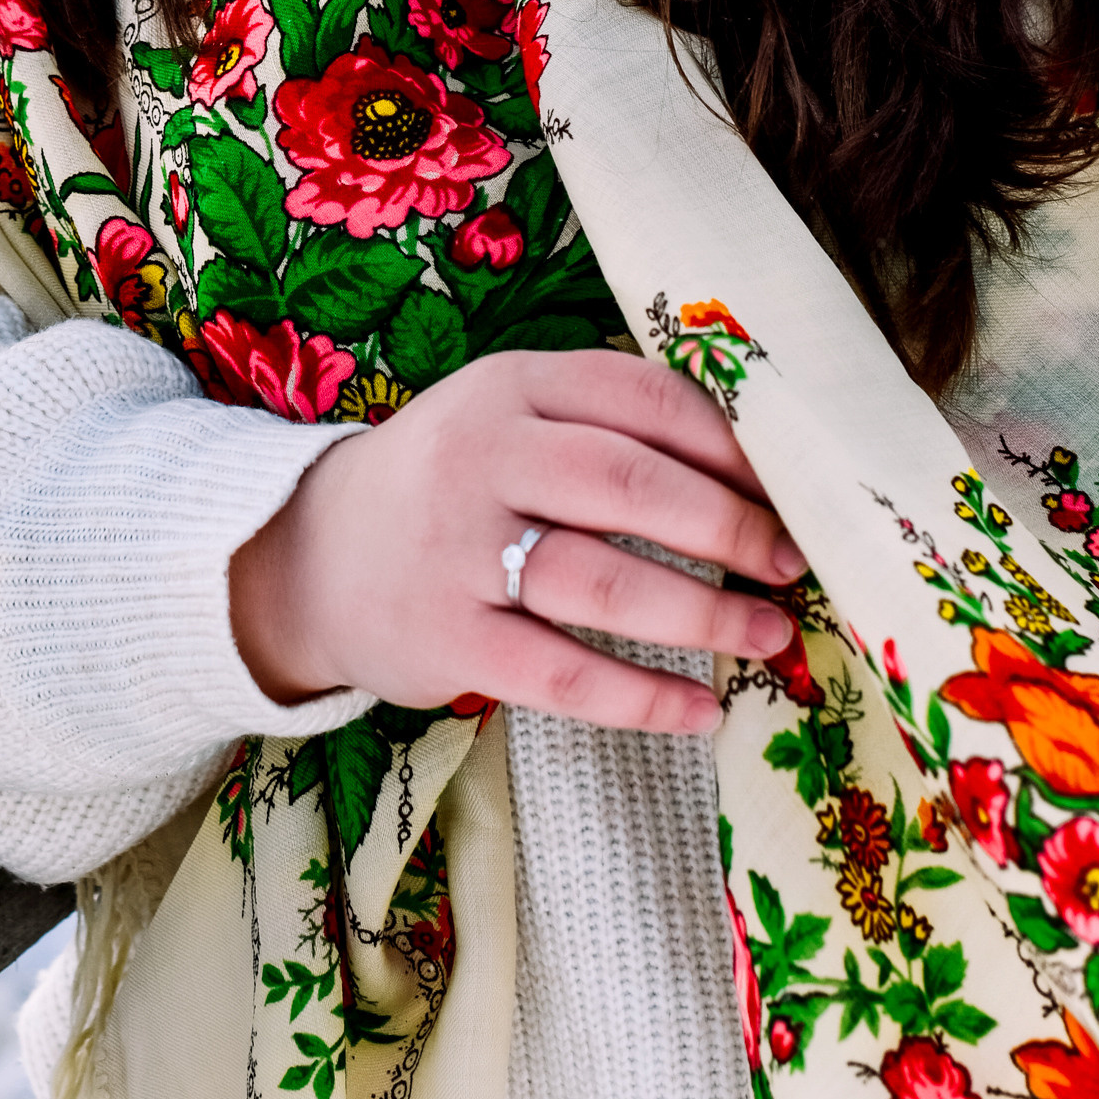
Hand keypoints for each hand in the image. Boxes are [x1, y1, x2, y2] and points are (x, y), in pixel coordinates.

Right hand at [228, 346, 805, 735]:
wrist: (307, 557)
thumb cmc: (446, 485)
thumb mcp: (506, 417)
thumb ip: (604, 423)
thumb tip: (756, 471)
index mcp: (510, 387)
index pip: (645, 399)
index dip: (732, 447)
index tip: (790, 489)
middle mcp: (482, 457)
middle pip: (632, 486)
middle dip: (732, 530)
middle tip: (791, 565)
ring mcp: (458, 551)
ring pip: (606, 582)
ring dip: (707, 616)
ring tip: (768, 637)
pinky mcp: (448, 640)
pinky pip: (563, 674)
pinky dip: (643, 699)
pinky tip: (701, 711)